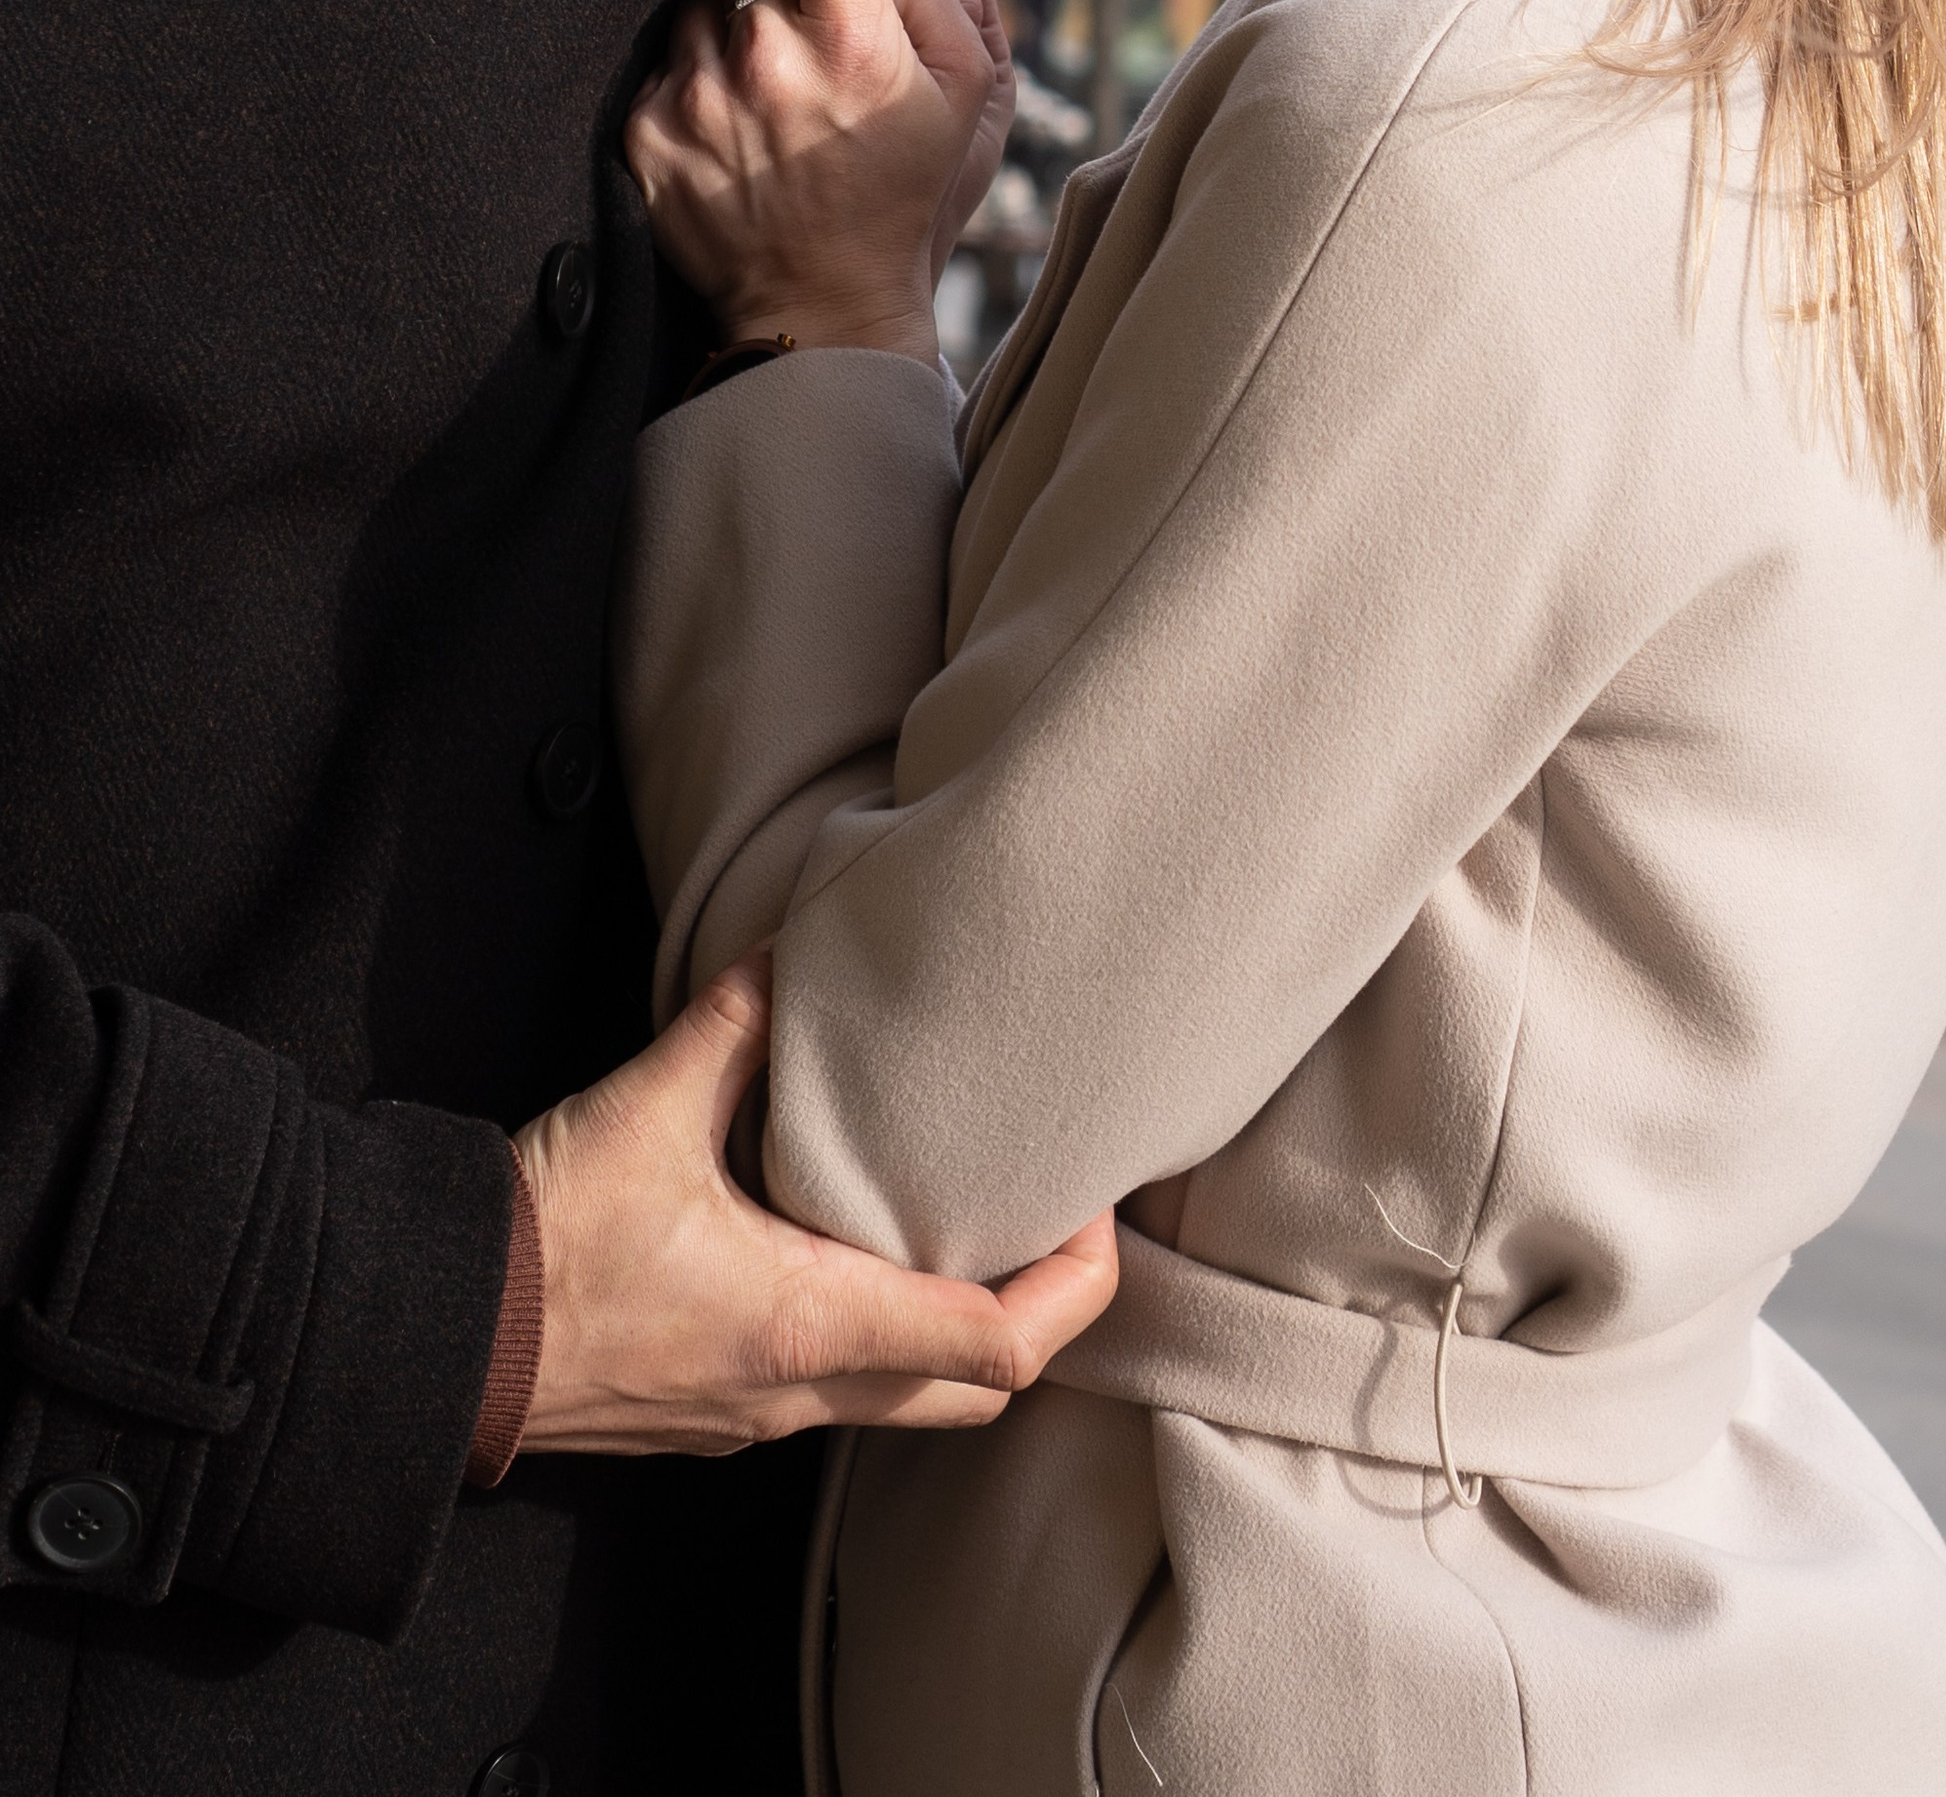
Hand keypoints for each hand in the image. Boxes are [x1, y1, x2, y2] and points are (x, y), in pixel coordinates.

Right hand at [512, 957, 1117, 1453]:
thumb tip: (799, 950)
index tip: (1094, 1204)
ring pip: (906, 1397)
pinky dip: (883, 1331)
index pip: (998, 1344)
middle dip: (1042, 1313)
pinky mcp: (719, 1412)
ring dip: (959, 1320)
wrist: (431, 1341)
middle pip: (975, 1392)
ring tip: (976, 1218)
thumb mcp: (649, 1104)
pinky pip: (839, 1390)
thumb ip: (741, 1023)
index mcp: (811, 1326)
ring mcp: (758, 1416)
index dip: (1075, 1279)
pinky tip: (864, 1249)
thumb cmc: (537, 1241)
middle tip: (1062, 1220)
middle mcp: (800, 1393)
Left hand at [626, 0, 1011, 366]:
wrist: (824, 304)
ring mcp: (698, 95)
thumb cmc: (908, 194)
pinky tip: (736, 127)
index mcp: (853, 38)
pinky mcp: (649, 132)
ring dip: (732, 25)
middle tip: (808, 32)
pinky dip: (696, 79)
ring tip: (771, 89)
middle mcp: (767, 57)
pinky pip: (664, 60)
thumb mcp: (971, 96)